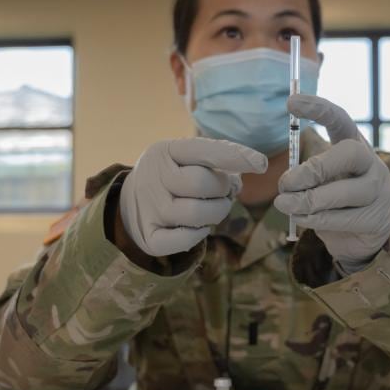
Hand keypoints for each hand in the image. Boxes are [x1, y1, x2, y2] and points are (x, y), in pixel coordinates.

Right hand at [120, 137, 267, 256]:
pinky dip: (198, 236)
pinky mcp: (149, 237)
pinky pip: (184, 240)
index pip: (203, 149)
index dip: (235, 156)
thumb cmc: (171, 176)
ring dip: (217, 213)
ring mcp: (149, 208)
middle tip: (223, 193)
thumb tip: (246, 175)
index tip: (261, 164)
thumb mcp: (185, 158)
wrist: (128, 202)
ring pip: (198, 214)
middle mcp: (153, 177)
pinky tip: (198, 228)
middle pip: (203, 184)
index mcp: (165, 151)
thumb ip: (216, 161)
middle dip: (223, 190)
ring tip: (213, 208)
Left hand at [274, 95, 389, 272]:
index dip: (318, 108)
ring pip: (345, 192)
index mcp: (355, 145)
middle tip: (284, 183)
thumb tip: (286, 183)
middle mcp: (372, 164)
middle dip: (314, 168)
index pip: (341, 119)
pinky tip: (299, 218)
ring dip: (308, 199)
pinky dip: (315, 219)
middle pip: (350, 153)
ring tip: (283, 204)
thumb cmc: (336, 200)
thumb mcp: (323, 178)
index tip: (290, 103)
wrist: (364, 236)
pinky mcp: (376, 220)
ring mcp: (379, 192)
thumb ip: (308, 174)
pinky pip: (343, 219)